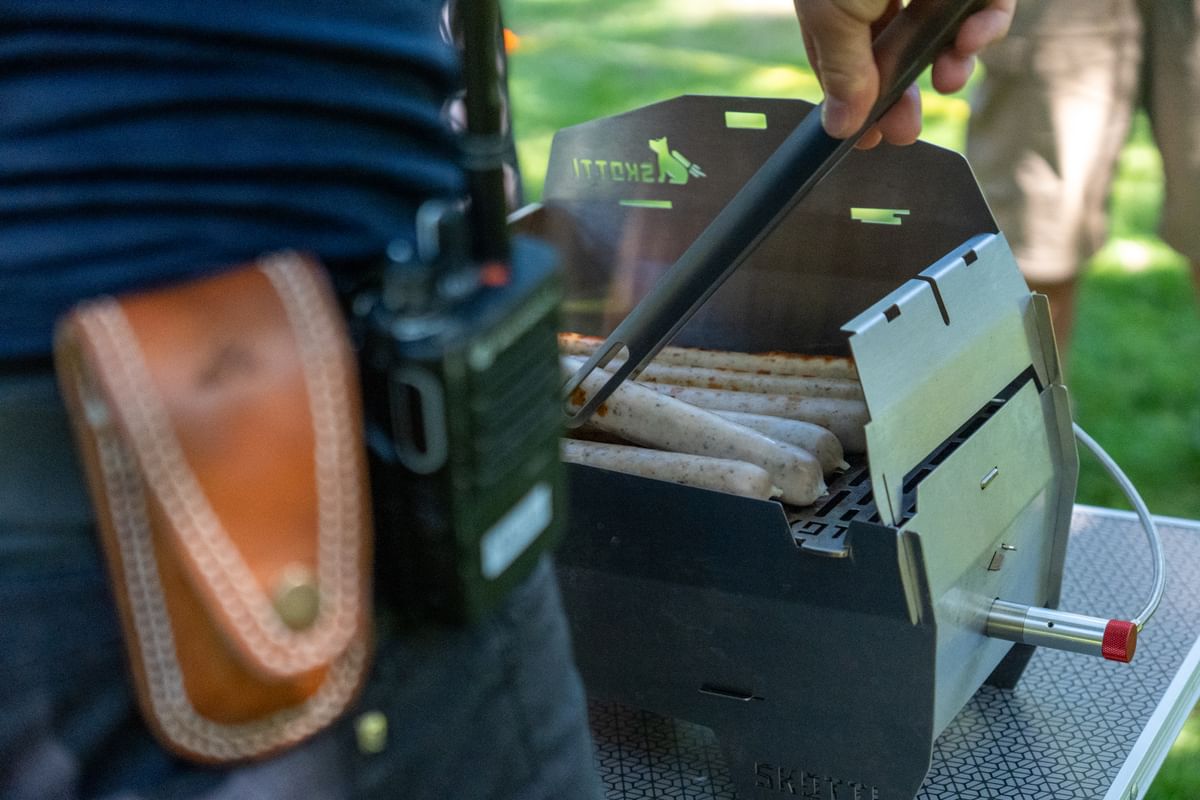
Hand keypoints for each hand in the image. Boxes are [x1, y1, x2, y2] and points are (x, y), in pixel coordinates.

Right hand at [793, 0, 1015, 146]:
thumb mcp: (834, 14)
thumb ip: (842, 69)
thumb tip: (840, 127)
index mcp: (841, 0)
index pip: (845, 55)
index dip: (857, 101)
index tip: (866, 138)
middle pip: (898, 51)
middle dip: (904, 95)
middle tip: (904, 131)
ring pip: (946, 33)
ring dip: (951, 65)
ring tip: (949, 80)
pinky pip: (989, 4)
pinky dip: (987, 27)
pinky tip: (972, 38)